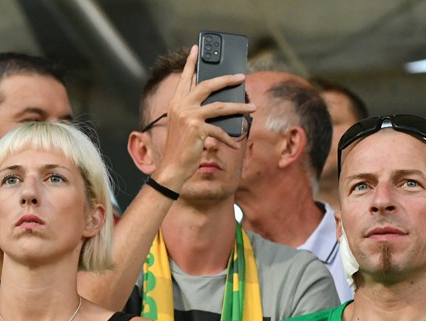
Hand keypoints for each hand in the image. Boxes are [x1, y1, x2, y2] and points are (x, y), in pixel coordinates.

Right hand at [154, 45, 255, 187]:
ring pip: (221, 106)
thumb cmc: (181, 147)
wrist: (172, 167)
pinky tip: (236, 144)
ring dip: (239, 107)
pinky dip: (230, 138)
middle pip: (207, 85)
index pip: (185, 77)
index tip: (196, 48)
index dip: (191, 62)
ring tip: (253, 107)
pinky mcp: (198, 129)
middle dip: (226, 79)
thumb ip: (196, 111)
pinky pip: (220, 131)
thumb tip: (220, 104)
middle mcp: (181, 106)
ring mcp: (189, 116)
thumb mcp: (185, 125)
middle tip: (241, 76)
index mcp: (176, 102)